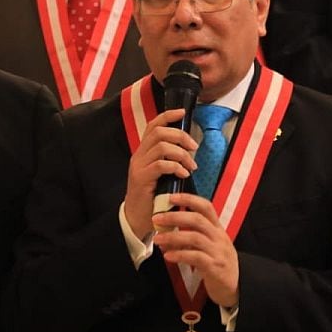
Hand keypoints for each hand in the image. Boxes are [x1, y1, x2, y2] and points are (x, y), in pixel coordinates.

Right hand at [124, 109, 197, 237]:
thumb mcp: (161, 174)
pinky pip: (161, 165)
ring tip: (191, 165)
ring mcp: (138, 167)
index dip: (168, 116)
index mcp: (143, 152)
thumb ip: (169, 159)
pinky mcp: (141, 179)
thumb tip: (189, 147)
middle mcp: (139, 156)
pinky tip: (184, 174)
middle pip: (159, 132)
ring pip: (161, 147)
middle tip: (194, 148)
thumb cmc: (153, 196)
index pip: (153, 125)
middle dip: (181, 136)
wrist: (137, 218)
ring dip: (181, 154)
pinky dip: (176, 167)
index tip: (183, 112)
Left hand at [152, 192, 238, 306]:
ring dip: (173, 237)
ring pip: (194, 237)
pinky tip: (168, 256)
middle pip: (197, 220)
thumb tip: (168, 229)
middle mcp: (219, 237)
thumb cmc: (219, 264)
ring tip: (158, 239)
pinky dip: (180, 254)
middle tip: (156, 218)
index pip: (206, 207)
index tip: (171, 197)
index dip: (189, 199)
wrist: (236, 287)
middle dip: (174, 217)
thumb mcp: (210, 246)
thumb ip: (193, 236)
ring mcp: (218, 252)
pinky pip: (195, 257)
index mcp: (217, 229)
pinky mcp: (215, 267)